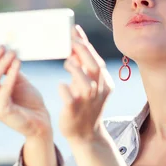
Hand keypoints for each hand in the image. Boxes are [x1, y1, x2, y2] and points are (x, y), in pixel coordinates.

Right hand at [0, 32, 51, 138]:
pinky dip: (10, 75)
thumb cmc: (30, 101)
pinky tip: (18, 64)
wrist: (41, 122)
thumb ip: (8, 67)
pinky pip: (3, 90)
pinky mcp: (1, 111)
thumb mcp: (17, 79)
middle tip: (5, 45)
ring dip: (2, 64)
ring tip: (13, 53)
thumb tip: (3, 45)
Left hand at [59, 26, 113, 142]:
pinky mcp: (75, 112)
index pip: (96, 59)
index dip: (86, 43)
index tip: (74, 30)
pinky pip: (70, 98)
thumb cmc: (84, 106)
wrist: (86, 135)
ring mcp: (87, 102)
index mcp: (104, 83)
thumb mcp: (87, 85)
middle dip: (82, 50)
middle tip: (69, 39)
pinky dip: (65, 90)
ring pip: (86, 83)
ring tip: (67, 63)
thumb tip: (74, 45)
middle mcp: (98, 91)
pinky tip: (61, 84)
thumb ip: (82, 67)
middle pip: (95, 67)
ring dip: (76, 69)